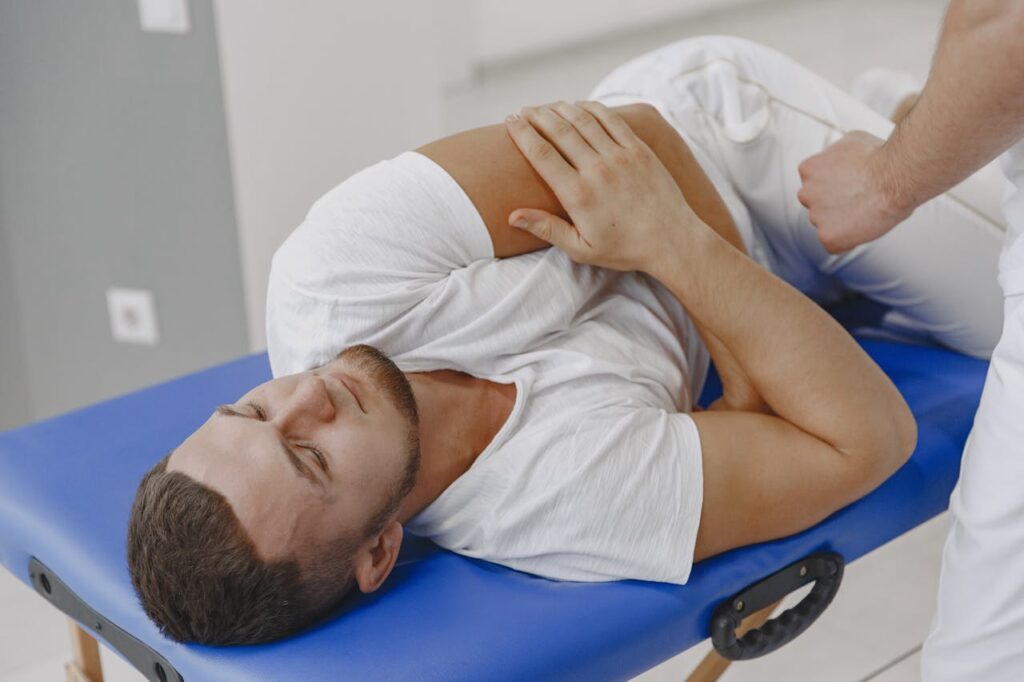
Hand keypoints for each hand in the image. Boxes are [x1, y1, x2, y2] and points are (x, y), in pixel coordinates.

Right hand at [504, 100, 701, 272]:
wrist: (672, 240)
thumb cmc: (625, 249)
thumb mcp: (581, 249)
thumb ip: (547, 229)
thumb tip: (513, 215)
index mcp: (578, 195)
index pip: (542, 154)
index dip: (522, 134)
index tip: (509, 122)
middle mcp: (597, 170)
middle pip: (559, 131)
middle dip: (536, 116)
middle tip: (523, 111)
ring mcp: (620, 156)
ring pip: (583, 121)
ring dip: (560, 108)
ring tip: (545, 106)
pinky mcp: (639, 150)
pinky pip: (611, 120)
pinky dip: (591, 109)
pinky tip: (578, 105)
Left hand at [797, 131, 911, 253]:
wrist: (895, 176)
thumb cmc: (879, 156)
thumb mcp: (851, 141)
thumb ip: (836, 154)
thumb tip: (840, 157)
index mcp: (808, 169)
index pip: (815, 183)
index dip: (836, 185)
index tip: (853, 185)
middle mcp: (806, 193)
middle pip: (818, 204)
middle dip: (835, 204)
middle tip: (861, 199)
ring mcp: (815, 217)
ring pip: (827, 224)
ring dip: (843, 221)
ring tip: (866, 210)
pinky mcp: (828, 237)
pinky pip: (836, 244)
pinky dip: (849, 239)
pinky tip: (865, 225)